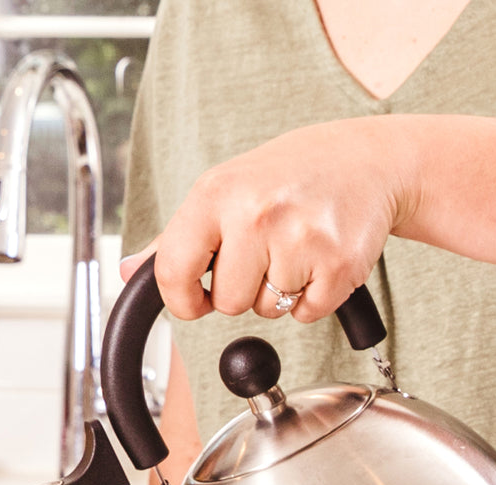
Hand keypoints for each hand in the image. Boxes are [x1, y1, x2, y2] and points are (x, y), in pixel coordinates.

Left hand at [120, 118, 407, 323]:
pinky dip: (313, 298)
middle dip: (242, 292)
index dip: (181, 300)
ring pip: (266, 310)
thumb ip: (173, 239)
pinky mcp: (338, 262)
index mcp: (215, 194)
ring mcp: (299, 237)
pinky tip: (319, 258)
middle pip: (226, 303)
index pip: (172, 272)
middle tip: (264, 255)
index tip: (195, 299)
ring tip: (295, 248)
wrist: (369, 160)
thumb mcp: (223, 191)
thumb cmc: (288, 177)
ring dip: (279, 292)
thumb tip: (126, 272)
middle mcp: (255, 213)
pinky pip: (306, 313)